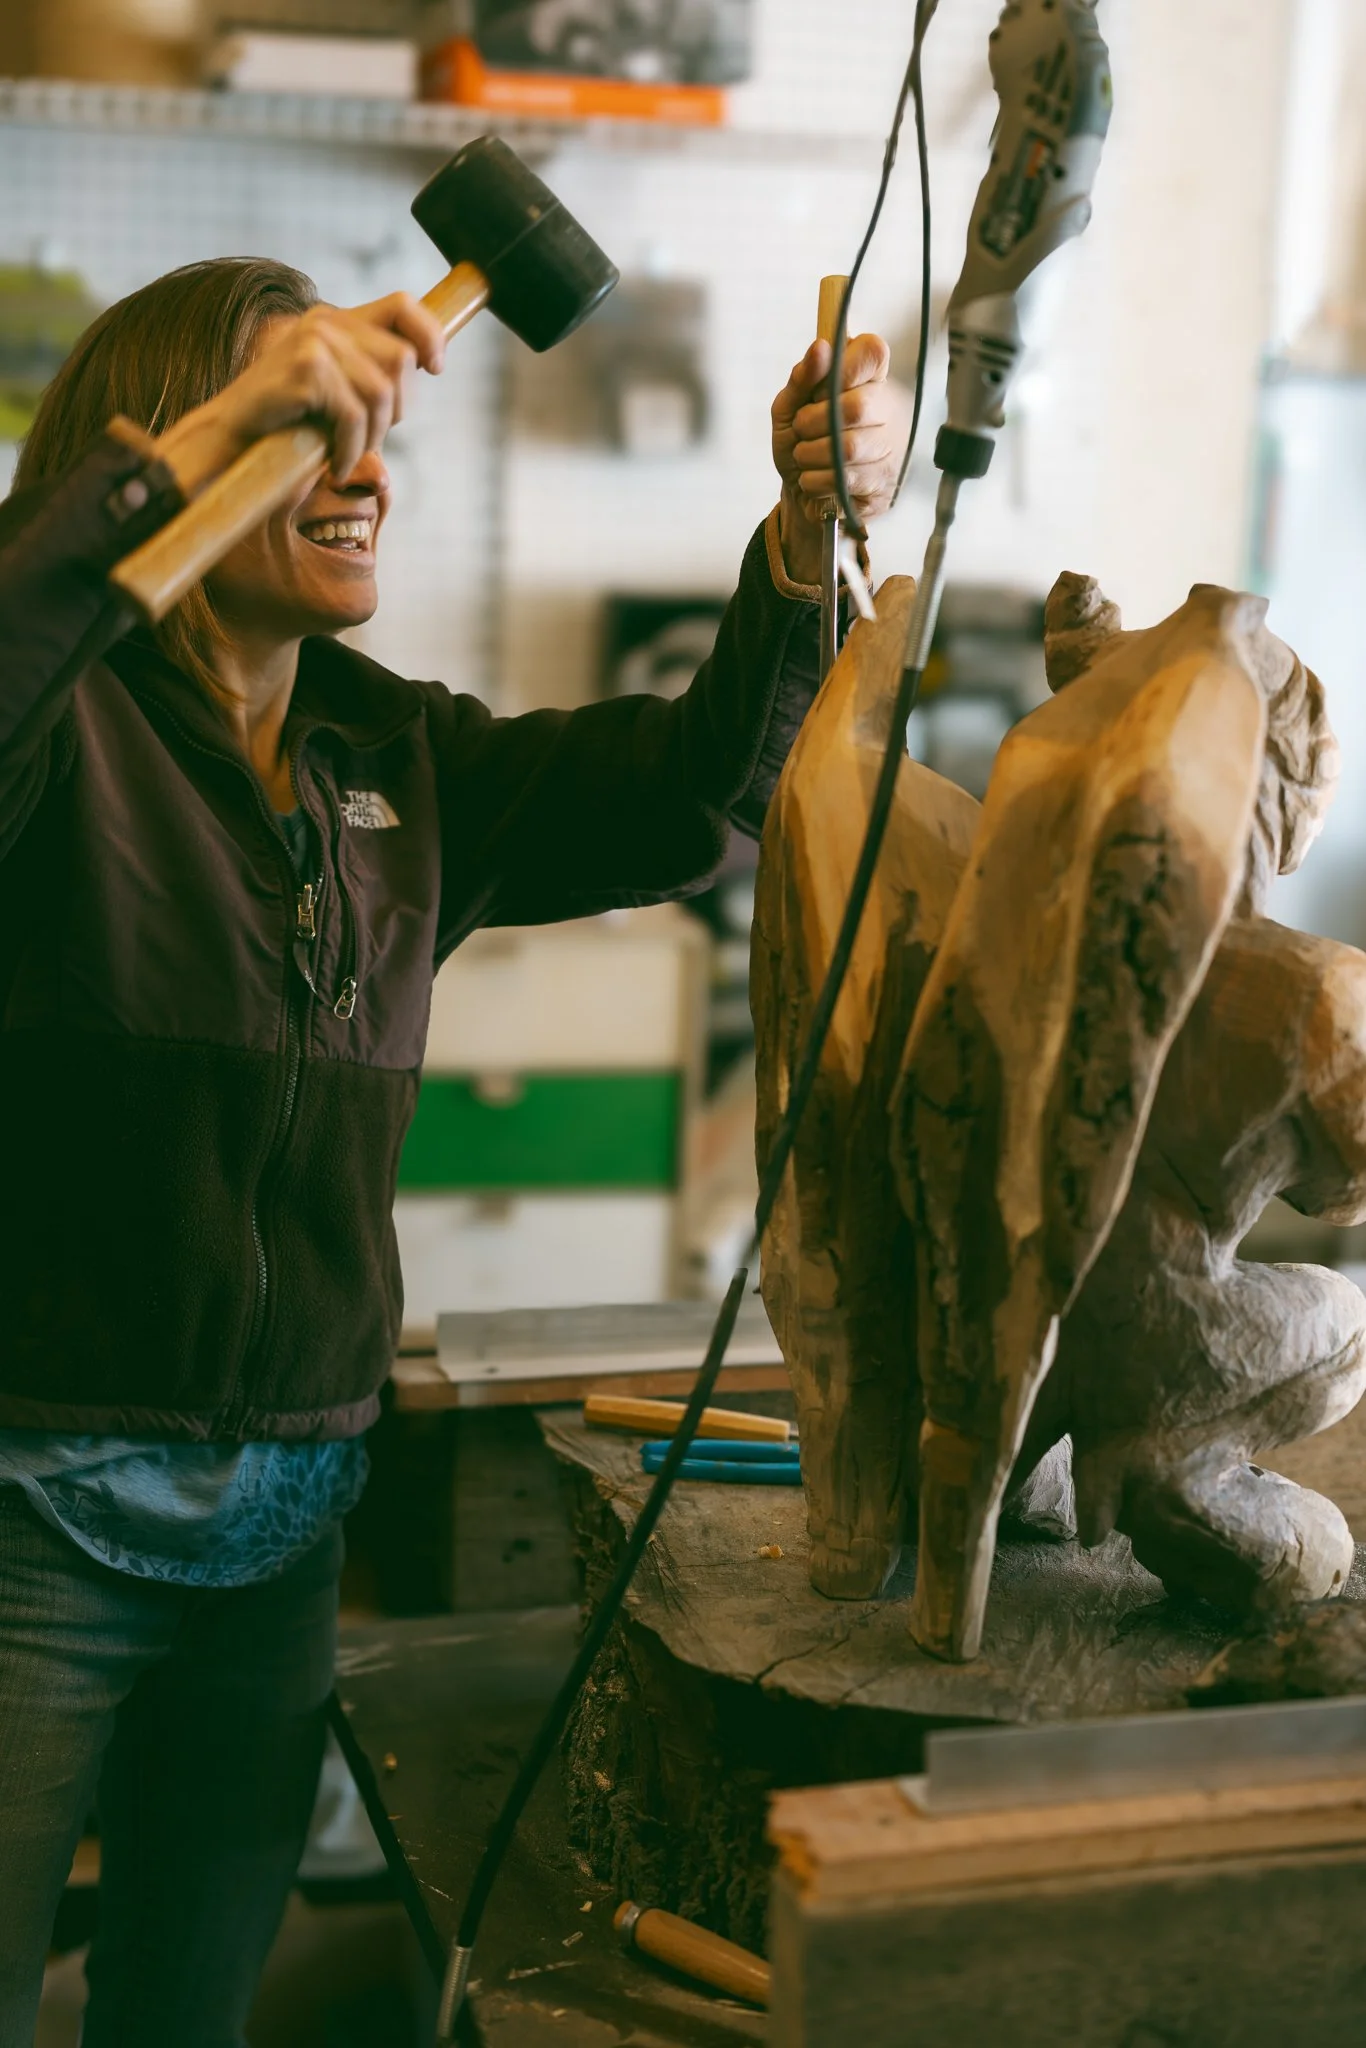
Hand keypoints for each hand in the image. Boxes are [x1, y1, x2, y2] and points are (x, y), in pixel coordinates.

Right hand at [156, 292, 446, 497]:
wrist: (231, 438)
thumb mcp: (336, 391)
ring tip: (347, 454)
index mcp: (336, 320)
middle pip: (401, 360)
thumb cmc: (288, 424)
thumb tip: (428, 365)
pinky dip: (349, 452)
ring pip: (382, 393)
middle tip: (368, 437)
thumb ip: (371, 373)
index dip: (430, 334)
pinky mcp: (307, 371)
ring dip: (372, 437)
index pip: (403, 305)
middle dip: (397, 409)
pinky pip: (355, 418)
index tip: (436, 368)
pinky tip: (334, 467)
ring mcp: (314, 342)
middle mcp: (326, 322)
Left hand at [770, 333, 901, 586]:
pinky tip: (815, 478)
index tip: (819, 389)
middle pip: (858, 406)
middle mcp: (885, 410)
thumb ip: (802, 378)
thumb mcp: (789, 407)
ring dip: (811, 454)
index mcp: (865, 380)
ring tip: (804, 456)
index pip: (873, 352)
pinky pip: (845, 480)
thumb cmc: (800, 443)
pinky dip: (816, 480)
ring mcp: (888, 449)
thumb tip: (820, 347)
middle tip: (801, 429)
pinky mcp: (883, 484)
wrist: (802, 494)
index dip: (844, 367)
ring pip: (849, 448)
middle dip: (813, 422)